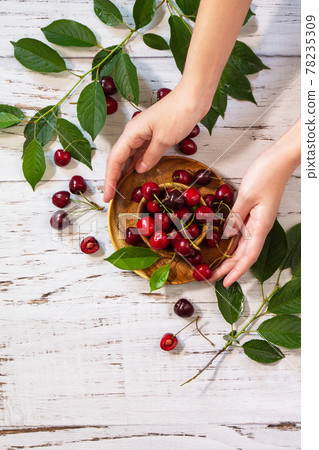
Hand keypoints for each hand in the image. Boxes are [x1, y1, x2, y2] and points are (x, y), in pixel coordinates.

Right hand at [103, 82, 209, 201]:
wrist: (194, 96)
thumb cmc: (178, 113)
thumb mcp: (164, 139)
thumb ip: (150, 156)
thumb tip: (139, 170)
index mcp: (131, 133)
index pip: (115, 160)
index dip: (110, 179)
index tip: (107, 196)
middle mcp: (134, 133)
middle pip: (118, 159)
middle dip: (113, 178)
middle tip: (111, 197)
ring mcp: (144, 134)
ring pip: (128, 157)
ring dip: (124, 173)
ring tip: (120, 189)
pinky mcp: (154, 135)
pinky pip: (140, 153)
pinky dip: (136, 165)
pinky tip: (136, 174)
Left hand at [209, 123, 299, 286]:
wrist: (278, 159)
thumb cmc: (266, 174)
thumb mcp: (246, 196)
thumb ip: (235, 218)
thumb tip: (225, 237)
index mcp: (261, 226)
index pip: (249, 256)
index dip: (237, 271)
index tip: (225, 282)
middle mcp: (260, 226)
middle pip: (244, 254)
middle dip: (228, 268)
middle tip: (211, 277)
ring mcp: (257, 220)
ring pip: (242, 245)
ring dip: (229, 257)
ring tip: (215, 266)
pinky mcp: (253, 213)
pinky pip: (242, 233)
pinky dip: (232, 242)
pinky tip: (223, 246)